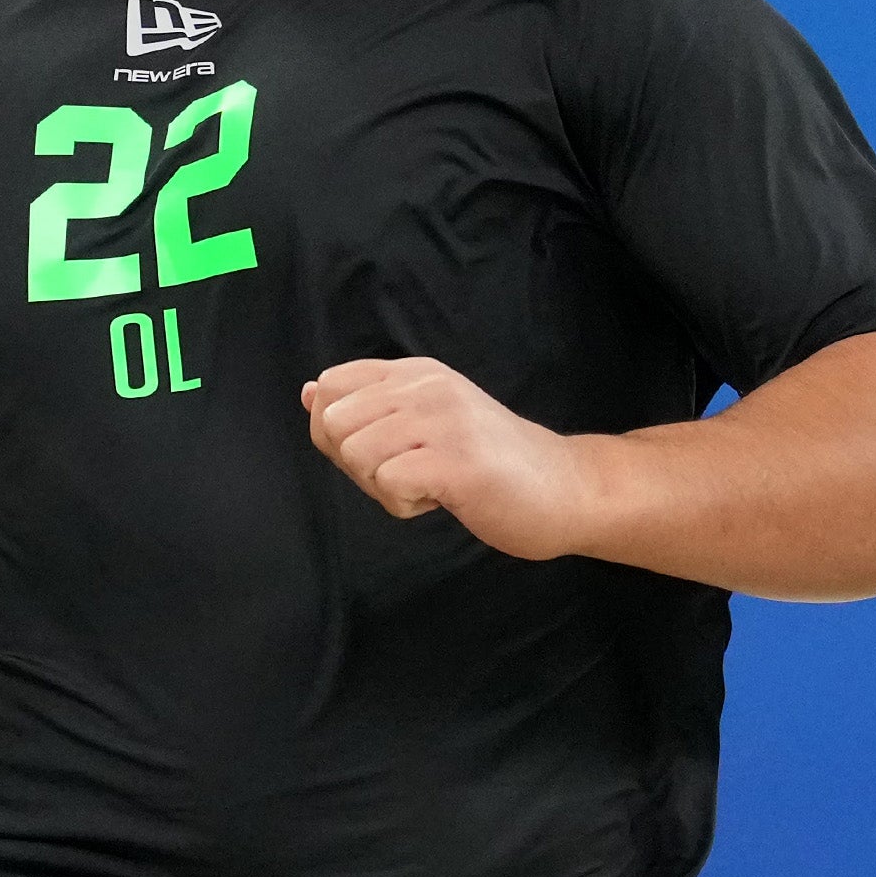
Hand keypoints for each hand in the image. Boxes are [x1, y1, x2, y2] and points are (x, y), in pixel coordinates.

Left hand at [300, 357, 601, 561]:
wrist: (566, 487)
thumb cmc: (490, 462)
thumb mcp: (425, 420)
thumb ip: (370, 408)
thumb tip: (309, 393)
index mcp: (416, 371)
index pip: (332, 385)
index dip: (338, 432)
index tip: (384, 450)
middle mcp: (427, 385)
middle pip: (334, 425)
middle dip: (358, 464)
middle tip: (409, 474)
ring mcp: (444, 420)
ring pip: (356, 454)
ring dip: (384, 487)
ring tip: (431, 484)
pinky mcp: (458, 461)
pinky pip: (390, 483)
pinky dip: (406, 504)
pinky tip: (443, 498)